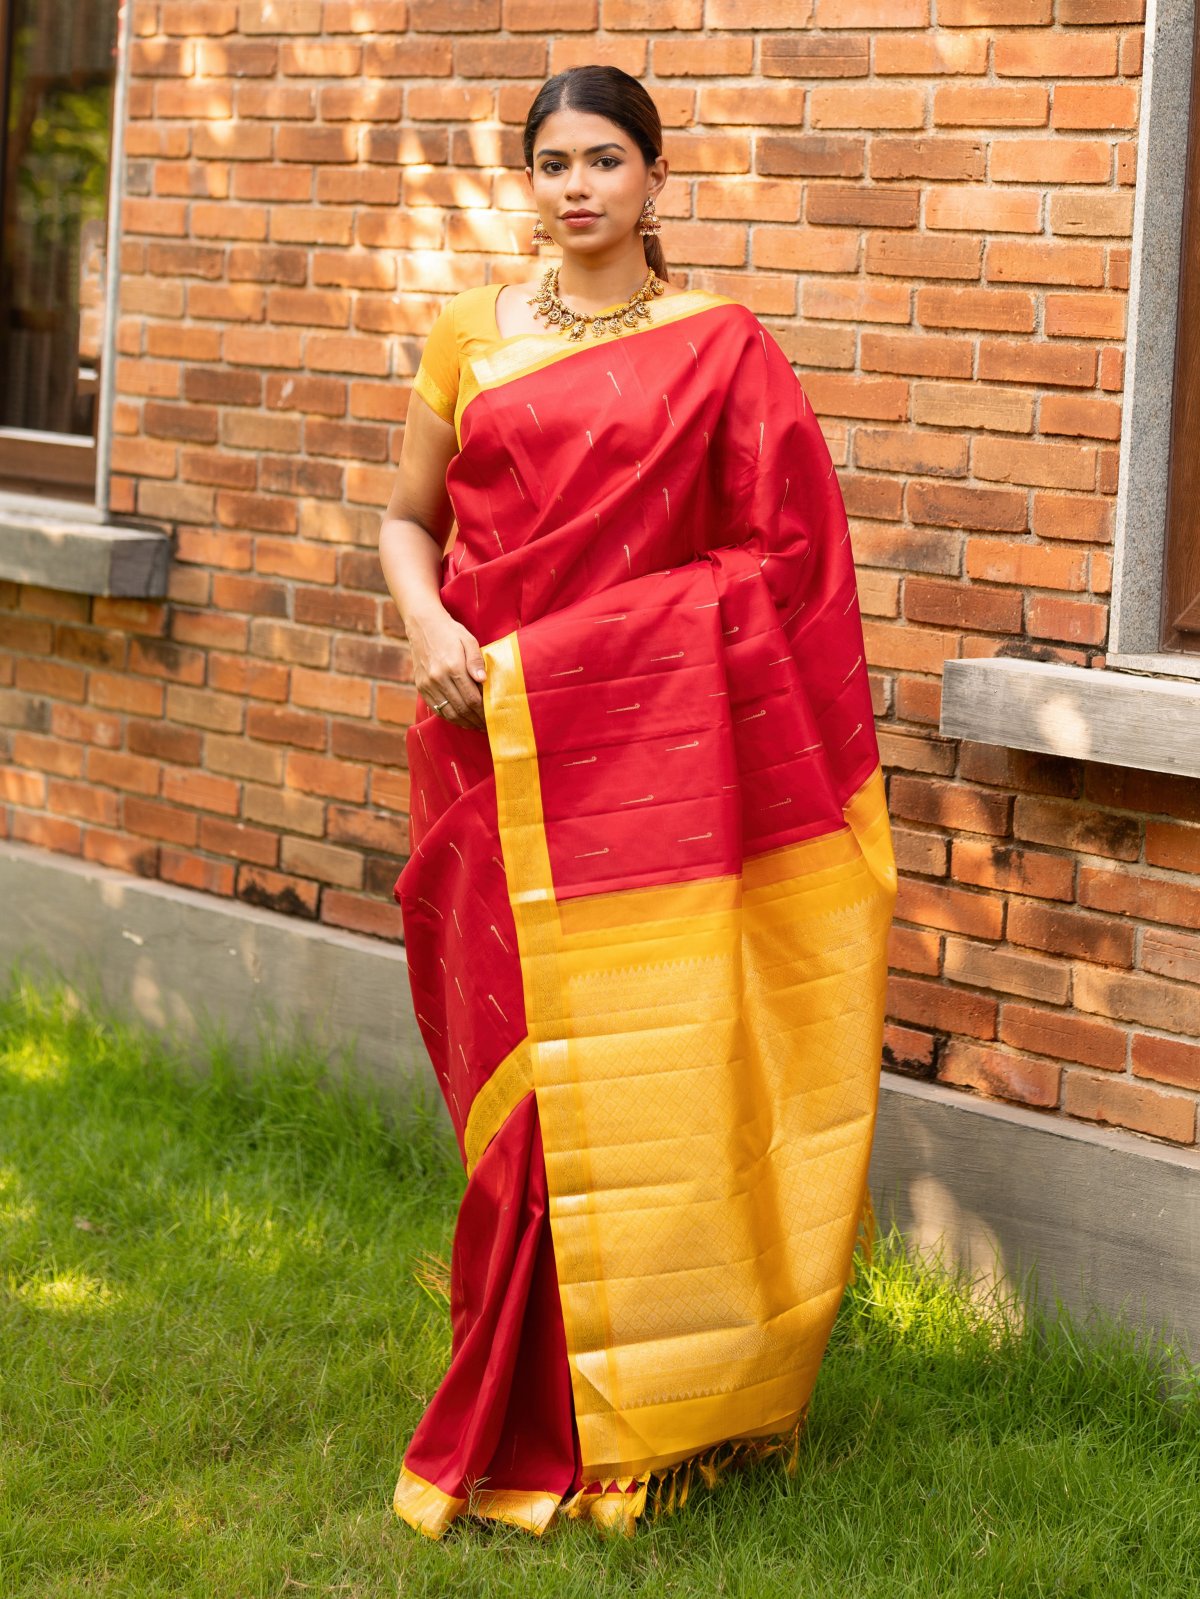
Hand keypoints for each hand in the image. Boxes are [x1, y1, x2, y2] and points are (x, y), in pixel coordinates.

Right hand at [406, 606, 486, 730]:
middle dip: (476, 720)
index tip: (492, 717)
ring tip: (476, 726)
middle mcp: (438, 678)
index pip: (472, 698)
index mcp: (453, 666)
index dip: (483, 711)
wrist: (422, 625)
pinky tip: (460, 719)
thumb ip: (476, 661)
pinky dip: (450, 717)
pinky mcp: (421, 686)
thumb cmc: (450, 632)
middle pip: (461, 708)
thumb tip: (483, 680)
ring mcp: (427, 684)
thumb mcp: (468, 640)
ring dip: (464, 722)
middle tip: (486, 726)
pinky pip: (437, 709)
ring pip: (448, 712)